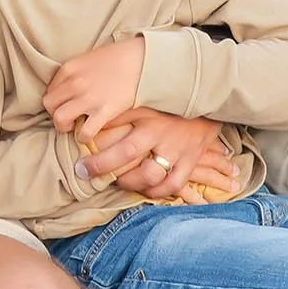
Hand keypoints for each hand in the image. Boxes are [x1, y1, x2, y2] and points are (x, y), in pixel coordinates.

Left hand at [44, 36, 146, 140]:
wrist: (143, 60)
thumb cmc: (118, 58)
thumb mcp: (89, 59)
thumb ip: (76, 73)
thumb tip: (67, 88)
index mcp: (69, 68)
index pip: (49, 90)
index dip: (57, 101)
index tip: (66, 105)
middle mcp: (75, 83)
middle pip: (49, 105)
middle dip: (56, 113)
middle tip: (68, 118)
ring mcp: (89, 98)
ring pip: (59, 119)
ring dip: (65, 127)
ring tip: (75, 127)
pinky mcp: (104, 111)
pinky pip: (84, 132)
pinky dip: (84, 137)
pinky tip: (89, 134)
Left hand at [80, 107, 243, 200]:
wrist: (205, 96)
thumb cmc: (166, 100)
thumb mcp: (141, 100)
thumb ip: (118, 111)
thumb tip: (87, 118)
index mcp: (150, 124)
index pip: (123, 149)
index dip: (101, 162)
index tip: (82, 167)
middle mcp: (163, 140)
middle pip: (136, 165)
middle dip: (109, 173)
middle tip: (89, 175)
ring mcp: (179, 152)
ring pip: (155, 178)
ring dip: (133, 184)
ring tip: (120, 181)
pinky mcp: (191, 160)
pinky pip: (175, 184)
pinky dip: (159, 191)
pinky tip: (146, 190)